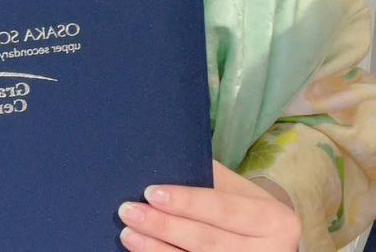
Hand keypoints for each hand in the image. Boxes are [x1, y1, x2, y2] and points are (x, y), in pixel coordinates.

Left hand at [117, 160, 300, 249]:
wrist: (270, 243)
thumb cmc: (242, 208)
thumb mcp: (236, 190)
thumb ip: (204, 178)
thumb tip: (157, 161)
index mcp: (275, 220)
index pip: (223, 209)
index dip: (186, 202)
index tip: (150, 192)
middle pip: (207, 241)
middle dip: (164, 226)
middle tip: (128, 211)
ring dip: (158, 250)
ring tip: (128, 235)